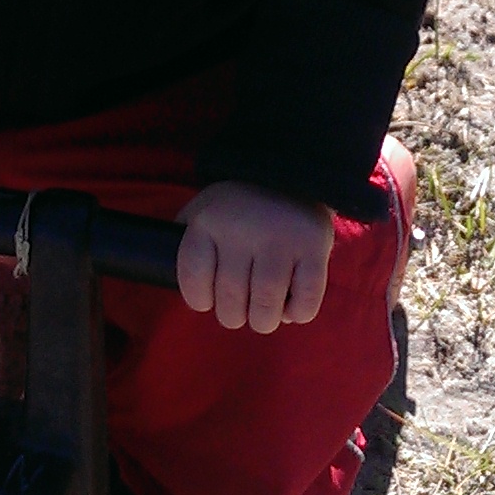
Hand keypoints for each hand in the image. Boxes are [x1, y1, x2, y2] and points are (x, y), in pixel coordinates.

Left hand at [175, 181, 333, 332]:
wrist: (291, 173)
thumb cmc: (239, 205)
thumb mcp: (202, 211)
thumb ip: (186, 242)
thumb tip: (181, 286)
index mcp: (208, 222)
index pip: (193, 278)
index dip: (200, 300)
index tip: (209, 300)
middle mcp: (242, 230)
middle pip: (230, 299)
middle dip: (234, 316)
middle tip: (240, 311)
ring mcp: (280, 239)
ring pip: (265, 306)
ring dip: (263, 321)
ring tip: (264, 314)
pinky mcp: (313, 248)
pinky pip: (305, 301)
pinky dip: (296, 314)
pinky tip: (290, 307)